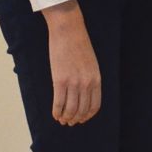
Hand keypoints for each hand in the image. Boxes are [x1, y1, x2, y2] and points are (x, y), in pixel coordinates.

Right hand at [41, 0, 101, 125]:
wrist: (69, 30)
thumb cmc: (79, 44)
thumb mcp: (91, 62)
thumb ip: (90, 78)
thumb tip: (84, 94)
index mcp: (96, 78)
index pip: (94, 106)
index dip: (87, 116)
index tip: (81, 119)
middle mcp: (86, 83)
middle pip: (82, 110)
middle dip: (75, 119)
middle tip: (69, 122)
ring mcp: (73, 82)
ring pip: (70, 110)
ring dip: (65, 118)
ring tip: (61, 119)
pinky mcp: (60, 80)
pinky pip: (58, 103)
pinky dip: (56, 112)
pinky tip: (54, 114)